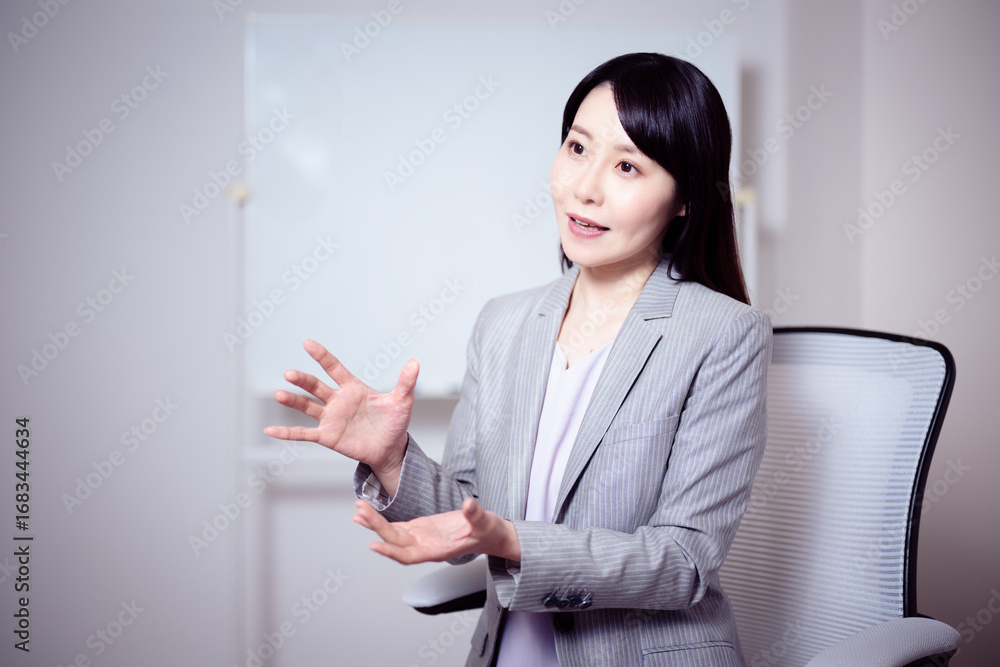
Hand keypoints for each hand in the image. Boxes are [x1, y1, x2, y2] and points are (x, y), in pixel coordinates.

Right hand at [264, 339, 417, 494]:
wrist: (390, 448)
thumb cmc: (394, 422)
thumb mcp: (402, 401)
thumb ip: (405, 382)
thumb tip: (416, 362)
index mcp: (353, 388)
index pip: (334, 368)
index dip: (322, 356)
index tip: (308, 344)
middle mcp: (338, 400)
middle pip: (316, 386)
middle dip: (303, 380)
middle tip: (290, 373)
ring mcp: (330, 418)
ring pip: (307, 407)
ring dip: (293, 401)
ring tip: (279, 394)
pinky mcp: (327, 436)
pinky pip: (304, 434)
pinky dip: (287, 433)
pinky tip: (270, 431)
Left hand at [352, 497, 520, 563]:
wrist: (489, 533)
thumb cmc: (488, 532)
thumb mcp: (485, 522)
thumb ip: (475, 515)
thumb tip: (468, 504)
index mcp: (439, 551)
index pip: (410, 556)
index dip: (392, 552)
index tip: (374, 545)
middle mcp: (425, 547)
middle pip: (395, 541)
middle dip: (377, 528)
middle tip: (361, 512)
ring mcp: (421, 538)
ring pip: (392, 534)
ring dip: (374, 524)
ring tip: (358, 510)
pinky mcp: (420, 529)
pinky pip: (396, 527)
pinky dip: (381, 520)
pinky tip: (367, 513)